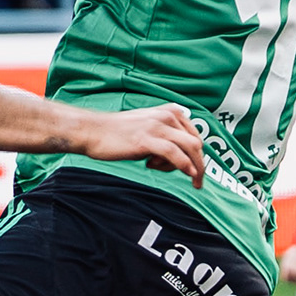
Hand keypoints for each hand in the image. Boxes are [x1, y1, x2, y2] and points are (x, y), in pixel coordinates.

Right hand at [82, 102, 208, 179]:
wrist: (93, 131)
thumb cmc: (117, 133)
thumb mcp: (148, 128)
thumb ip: (165, 136)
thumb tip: (179, 157)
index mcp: (169, 112)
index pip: (194, 135)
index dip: (198, 155)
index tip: (196, 170)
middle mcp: (167, 116)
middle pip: (196, 142)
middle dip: (201, 164)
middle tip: (199, 182)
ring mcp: (157, 127)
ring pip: (190, 147)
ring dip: (197, 168)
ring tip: (195, 183)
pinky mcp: (147, 139)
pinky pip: (174, 154)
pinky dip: (185, 165)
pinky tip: (188, 173)